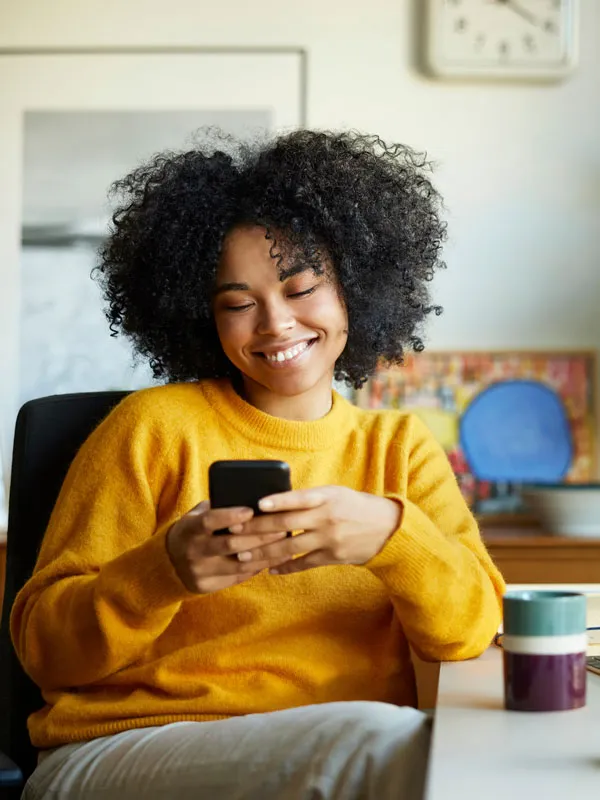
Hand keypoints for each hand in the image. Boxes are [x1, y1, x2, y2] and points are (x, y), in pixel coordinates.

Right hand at [166, 502, 289, 592]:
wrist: (168, 564)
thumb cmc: (193, 532)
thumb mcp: (196, 516)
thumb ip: (217, 508)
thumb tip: (251, 498)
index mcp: (189, 529)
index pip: (209, 521)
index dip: (230, 516)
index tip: (251, 510)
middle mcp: (192, 551)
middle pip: (230, 544)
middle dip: (258, 536)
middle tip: (281, 528)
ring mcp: (199, 571)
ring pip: (238, 564)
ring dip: (265, 554)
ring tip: (285, 544)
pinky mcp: (207, 587)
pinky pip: (238, 577)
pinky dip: (259, 566)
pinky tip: (275, 558)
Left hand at [230, 486, 401, 575]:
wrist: (387, 528)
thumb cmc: (353, 506)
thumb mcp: (334, 494)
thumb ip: (307, 498)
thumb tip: (274, 503)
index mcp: (326, 497)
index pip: (299, 498)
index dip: (278, 501)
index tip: (257, 504)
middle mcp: (327, 517)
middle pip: (286, 524)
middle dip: (257, 529)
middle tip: (233, 532)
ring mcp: (329, 539)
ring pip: (290, 548)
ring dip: (264, 553)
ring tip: (244, 556)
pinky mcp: (333, 557)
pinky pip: (303, 563)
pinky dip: (285, 566)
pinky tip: (269, 569)